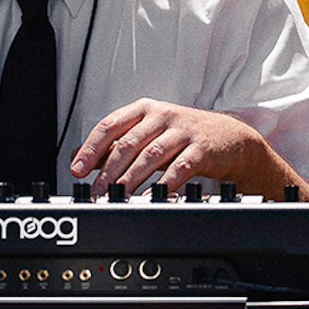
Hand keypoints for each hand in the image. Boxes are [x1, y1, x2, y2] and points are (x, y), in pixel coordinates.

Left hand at [70, 99, 308, 197]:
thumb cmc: (184, 135)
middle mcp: (162, 116)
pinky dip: (163, 185)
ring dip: (131, 180)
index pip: (110, 125)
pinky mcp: (201, 149)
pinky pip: (178, 169)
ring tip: (117, 198)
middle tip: (95, 192)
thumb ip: (114, 145)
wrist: (231, 138)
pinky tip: (151, 198)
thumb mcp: (148, 134)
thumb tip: (77, 157)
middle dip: (108, 171)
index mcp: (144, 110)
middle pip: (128, 143)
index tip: (77, 169)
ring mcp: (182, 131)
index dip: (91, 148)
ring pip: (150, 156)